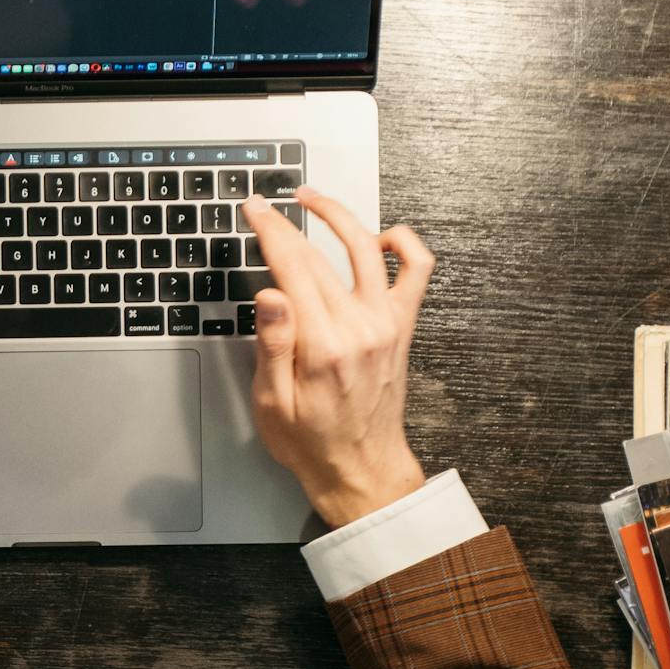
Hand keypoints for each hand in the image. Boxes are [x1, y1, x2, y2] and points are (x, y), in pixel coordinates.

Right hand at [242, 188, 433, 527]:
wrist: (361, 467)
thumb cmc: (312, 441)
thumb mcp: (271, 404)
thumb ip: (271, 346)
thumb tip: (269, 297)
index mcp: (323, 347)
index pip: (292, 268)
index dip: (270, 230)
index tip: (254, 209)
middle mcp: (359, 329)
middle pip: (320, 256)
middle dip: (288, 224)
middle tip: (265, 207)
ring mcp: (385, 324)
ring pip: (366, 249)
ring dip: (339, 216)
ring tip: (314, 200)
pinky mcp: (401, 326)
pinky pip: (415, 271)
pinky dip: (401, 244)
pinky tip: (377, 237)